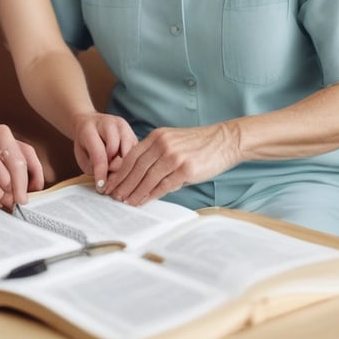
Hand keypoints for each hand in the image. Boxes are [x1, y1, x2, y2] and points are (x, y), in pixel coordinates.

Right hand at [0, 122, 43, 209]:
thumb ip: (7, 166)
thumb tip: (21, 191)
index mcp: (5, 134)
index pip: (28, 155)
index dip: (36, 174)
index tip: (36, 190)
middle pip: (18, 165)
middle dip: (22, 187)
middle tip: (23, 201)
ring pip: (3, 174)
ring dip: (7, 191)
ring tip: (7, 200)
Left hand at [72, 113, 137, 190]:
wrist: (91, 124)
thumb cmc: (85, 142)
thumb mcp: (82, 155)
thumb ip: (94, 166)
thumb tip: (109, 181)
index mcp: (90, 128)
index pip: (99, 153)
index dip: (101, 172)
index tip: (101, 187)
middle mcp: (110, 124)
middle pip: (116, 151)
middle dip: (113, 169)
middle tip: (109, 181)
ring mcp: (125, 128)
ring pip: (130, 152)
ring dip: (124, 167)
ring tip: (116, 175)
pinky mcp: (135, 134)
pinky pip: (137, 153)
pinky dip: (132, 165)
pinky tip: (124, 171)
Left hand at [103, 121, 238, 204]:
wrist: (226, 140)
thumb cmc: (200, 144)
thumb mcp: (173, 141)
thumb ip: (156, 154)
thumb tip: (140, 175)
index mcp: (157, 136)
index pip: (132, 156)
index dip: (120, 172)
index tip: (112, 184)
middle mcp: (163, 144)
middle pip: (136, 168)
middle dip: (124, 184)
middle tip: (115, 196)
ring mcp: (174, 156)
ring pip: (148, 178)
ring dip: (135, 192)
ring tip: (127, 202)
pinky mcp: (186, 169)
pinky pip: (164, 185)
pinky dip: (152, 194)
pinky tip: (144, 201)